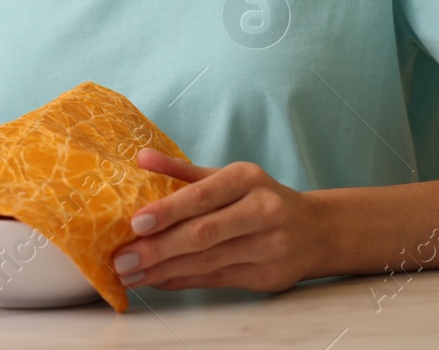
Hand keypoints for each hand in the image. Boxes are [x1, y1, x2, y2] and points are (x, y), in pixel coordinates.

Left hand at [110, 149, 323, 291]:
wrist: (315, 230)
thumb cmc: (261, 198)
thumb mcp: (229, 176)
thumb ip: (184, 170)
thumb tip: (141, 157)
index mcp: (248, 179)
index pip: (202, 195)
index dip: (167, 210)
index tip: (135, 223)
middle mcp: (261, 211)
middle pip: (203, 234)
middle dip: (158, 249)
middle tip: (122, 259)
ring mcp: (267, 247)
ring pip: (207, 262)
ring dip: (163, 270)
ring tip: (131, 274)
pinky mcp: (266, 277)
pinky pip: (215, 280)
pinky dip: (182, 281)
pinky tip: (157, 280)